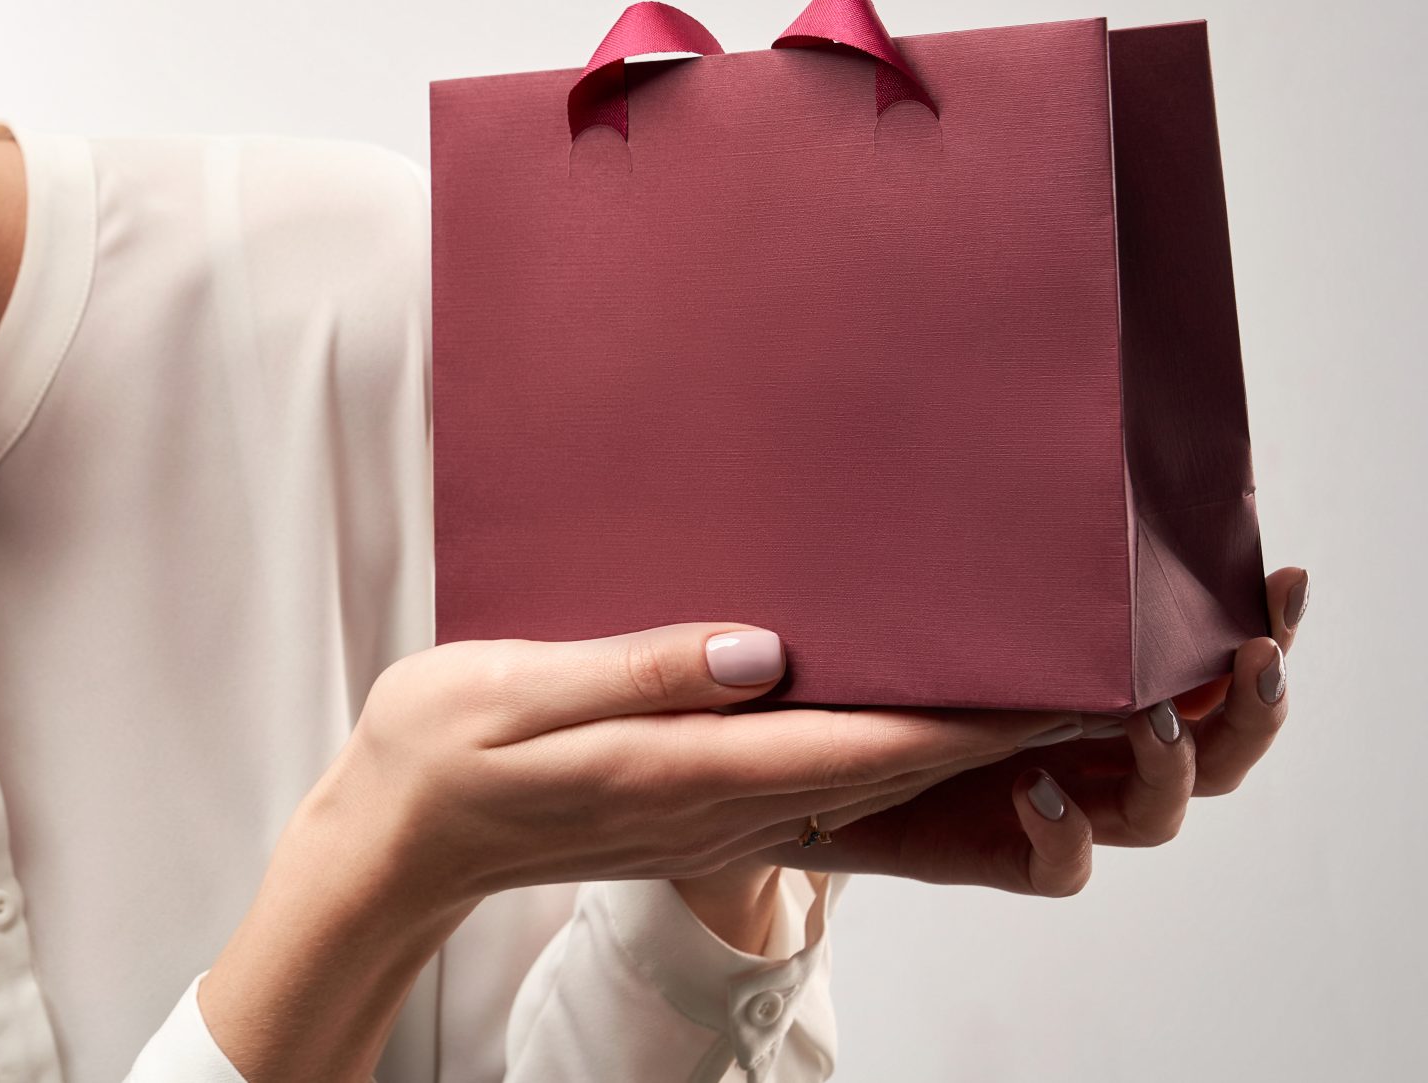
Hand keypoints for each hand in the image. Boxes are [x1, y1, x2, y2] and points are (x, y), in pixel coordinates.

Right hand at [307, 621, 1079, 916]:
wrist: (393, 840)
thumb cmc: (436, 752)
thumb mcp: (515, 687)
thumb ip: (636, 668)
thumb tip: (757, 651)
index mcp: (684, 771)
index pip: (861, 747)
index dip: (972, 720)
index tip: (1062, 686)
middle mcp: (720, 804)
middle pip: (891, 772)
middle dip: (1004, 735)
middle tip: (1098, 676)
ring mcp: (713, 815)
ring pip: (870, 784)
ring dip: (964, 748)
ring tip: (1045, 692)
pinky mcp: (697, 807)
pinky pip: (824, 785)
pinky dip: (896, 752)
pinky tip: (919, 714)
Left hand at [730, 565, 1306, 895]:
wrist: (780, 751)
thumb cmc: (855, 649)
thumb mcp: (913, 579)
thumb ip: (960, 532)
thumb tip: (991, 424)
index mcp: (1091, 676)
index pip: (1200, 659)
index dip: (1256, 626)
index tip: (1281, 577)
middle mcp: (1086, 742)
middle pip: (1217, 746)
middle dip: (1251, 707)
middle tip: (1251, 658)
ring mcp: (1049, 799)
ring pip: (1155, 809)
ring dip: (1172, 768)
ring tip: (1153, 719)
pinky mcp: (991, 849)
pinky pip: (1059, 868)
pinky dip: (1064, 835)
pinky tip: (1036, 790)